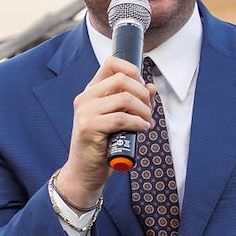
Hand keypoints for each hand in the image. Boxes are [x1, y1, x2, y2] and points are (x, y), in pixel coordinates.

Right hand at [54, 56, 155, 207]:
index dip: (132, 70)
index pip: (111, 64)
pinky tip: (142, 129)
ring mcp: (85, 112)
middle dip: (142, 94)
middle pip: (122, 79)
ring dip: (143, 110)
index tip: (142, 87)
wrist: (85, 171)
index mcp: (91, 91)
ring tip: (146, 122)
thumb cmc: (103, 145)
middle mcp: (85, 97)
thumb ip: (132, 102)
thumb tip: (151, 87)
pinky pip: (121, 118)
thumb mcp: (118, 119)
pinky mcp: (89, 127)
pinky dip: (138, 123)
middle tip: (148, 110)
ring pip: (124, 98)